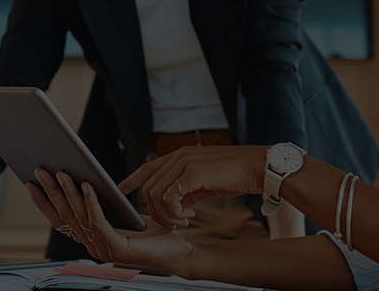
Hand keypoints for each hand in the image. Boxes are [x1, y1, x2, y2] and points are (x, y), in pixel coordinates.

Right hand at [26, 168, 191, 270]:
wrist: (179, 250)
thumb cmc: (153, 232)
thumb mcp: (121, 213)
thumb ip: (102, 204)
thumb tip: (82, 179)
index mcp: (91, 239)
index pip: (60, 220)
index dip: (44, 202)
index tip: (31, 183)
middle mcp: (92, 247)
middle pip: (65, 216)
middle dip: (50, 191)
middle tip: (40, 170)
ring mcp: (103, 250)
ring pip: (79, 217)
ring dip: (68, 193)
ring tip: (61, 172)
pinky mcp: (117, 248)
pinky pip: (99, 221)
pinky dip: (91, 202)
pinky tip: (87, 185)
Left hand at [118, 146, 266, 228]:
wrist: (259, 167)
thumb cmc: (237, 175)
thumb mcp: (206, 182)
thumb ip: (187, 189)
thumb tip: (176, 205)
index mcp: (181, 156)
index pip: (148, 167)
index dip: (132, 179)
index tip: (120, 189)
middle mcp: (179, 156)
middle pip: (149, 187)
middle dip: (155, 211)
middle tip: (174, 223)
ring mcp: (185, 163)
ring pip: (156, 194)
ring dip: (166, 215)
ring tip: (183, 221)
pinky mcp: (193, 173)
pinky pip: (170, 198)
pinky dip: (174, 212)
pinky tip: (189, 216)